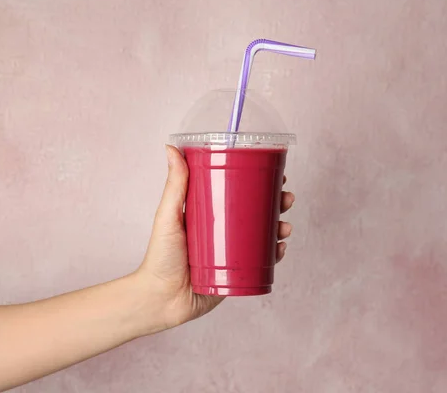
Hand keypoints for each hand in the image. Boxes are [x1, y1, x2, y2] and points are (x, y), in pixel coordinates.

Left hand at [135, 145, 294, 329]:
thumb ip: (174, 185)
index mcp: (210, 214)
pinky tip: (280, 248)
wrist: (161, 299)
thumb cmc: (160, 257)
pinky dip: (275, 254)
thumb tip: (172, 148)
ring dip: (280, 227)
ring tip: (285, 225)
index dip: (260, 183)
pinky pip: (262, 263)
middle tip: (286, 197)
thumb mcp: (168, 216)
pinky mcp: (238, 275)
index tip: (275, 172)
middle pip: (257, 213)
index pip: (239, 193)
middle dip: (277, 203)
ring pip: (263, 236)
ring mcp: (232, 253)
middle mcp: (224, 232)